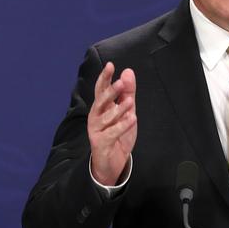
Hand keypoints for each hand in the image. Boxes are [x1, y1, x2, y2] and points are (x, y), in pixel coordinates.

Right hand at [87, 62, 136, 185]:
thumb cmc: (118, 135)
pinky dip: (122, 126)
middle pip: (100, 101)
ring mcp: (97, 130)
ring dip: (118, 109)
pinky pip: (112, 133)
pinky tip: (132, 119)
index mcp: (101, 107)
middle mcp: (96, 117)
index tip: (110, 65)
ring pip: (106, 117)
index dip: (105, 77)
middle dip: (110, 92)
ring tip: (130, 102)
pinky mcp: (101, 143)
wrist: (112, 163)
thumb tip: (127, 71)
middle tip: (120, 83)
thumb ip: (127, 93)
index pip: (101, 89)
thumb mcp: (126, 111)